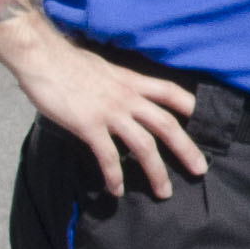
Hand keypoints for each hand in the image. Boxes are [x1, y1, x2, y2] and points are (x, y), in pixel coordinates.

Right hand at [12, 35, 206, 198]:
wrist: (42, 57)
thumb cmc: (68, 62)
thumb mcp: (106, 69)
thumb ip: (120, 85)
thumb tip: (126, 96)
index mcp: (133, 82)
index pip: (171, 92)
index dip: (192, 107)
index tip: (206, 123)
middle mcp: (128, 97)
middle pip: (167, 124)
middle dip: (186, 149)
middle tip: (200, 170)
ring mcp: (110, 112)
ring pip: (144, 145)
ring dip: (156, 171)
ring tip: (164, 191)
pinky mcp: (89, 125)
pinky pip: (108, 156)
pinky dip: (114, 176)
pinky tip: (117, 190)